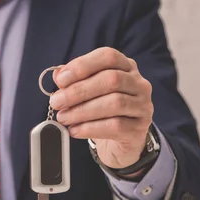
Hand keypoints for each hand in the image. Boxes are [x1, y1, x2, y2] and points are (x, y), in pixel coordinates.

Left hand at [49, 47, 153, 171]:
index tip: (60, 81)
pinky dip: (90, 128)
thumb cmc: (99, 111)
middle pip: (111, 79)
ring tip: (63, 117)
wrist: (116, 142)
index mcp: (125, 66)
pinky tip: (75, 130)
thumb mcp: (85, 92)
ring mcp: (143, 106)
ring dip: (82, 110)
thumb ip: (73, 81)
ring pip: (114, 103)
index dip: (83, 65)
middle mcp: (139, 83)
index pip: (108, 56)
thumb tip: (58, 75)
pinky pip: (115, 126)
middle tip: (56, 102)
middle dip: (78, 91)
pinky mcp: (139, 129)